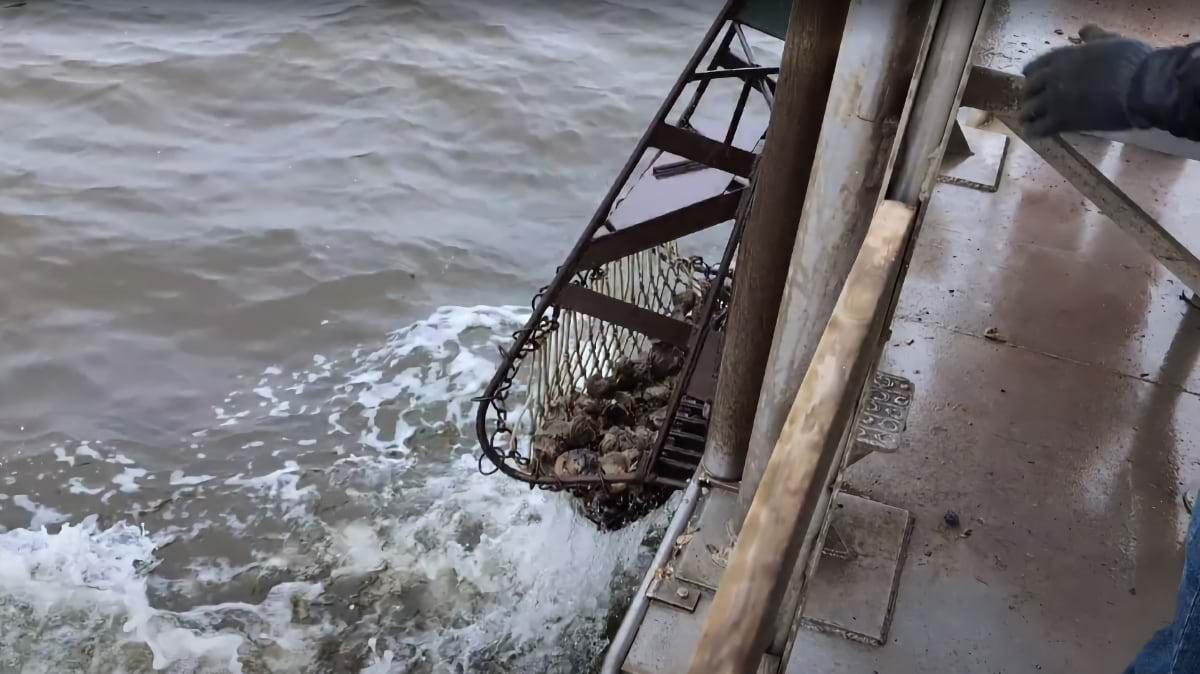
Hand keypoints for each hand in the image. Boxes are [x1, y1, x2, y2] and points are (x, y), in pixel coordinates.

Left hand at [1021, 25, 1151, 137]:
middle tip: (1030, 102)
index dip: (1032, 74)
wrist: (1142, 86)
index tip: (1031, 78)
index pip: (1036, 65)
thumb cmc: (1132, 61)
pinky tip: (1032, 134)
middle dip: (1029, 95)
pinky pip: (1039, 128)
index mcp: (1064, 56)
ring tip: (1027, 120)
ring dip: (1027, 115)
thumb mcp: (1111, 41)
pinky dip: (1033, 132)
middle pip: (1029, 89)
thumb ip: (1094, 38)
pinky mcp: (1062, 120)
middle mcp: (1053, 76)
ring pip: (1030, 110)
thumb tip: (1084, 31)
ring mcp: (1055, 99)